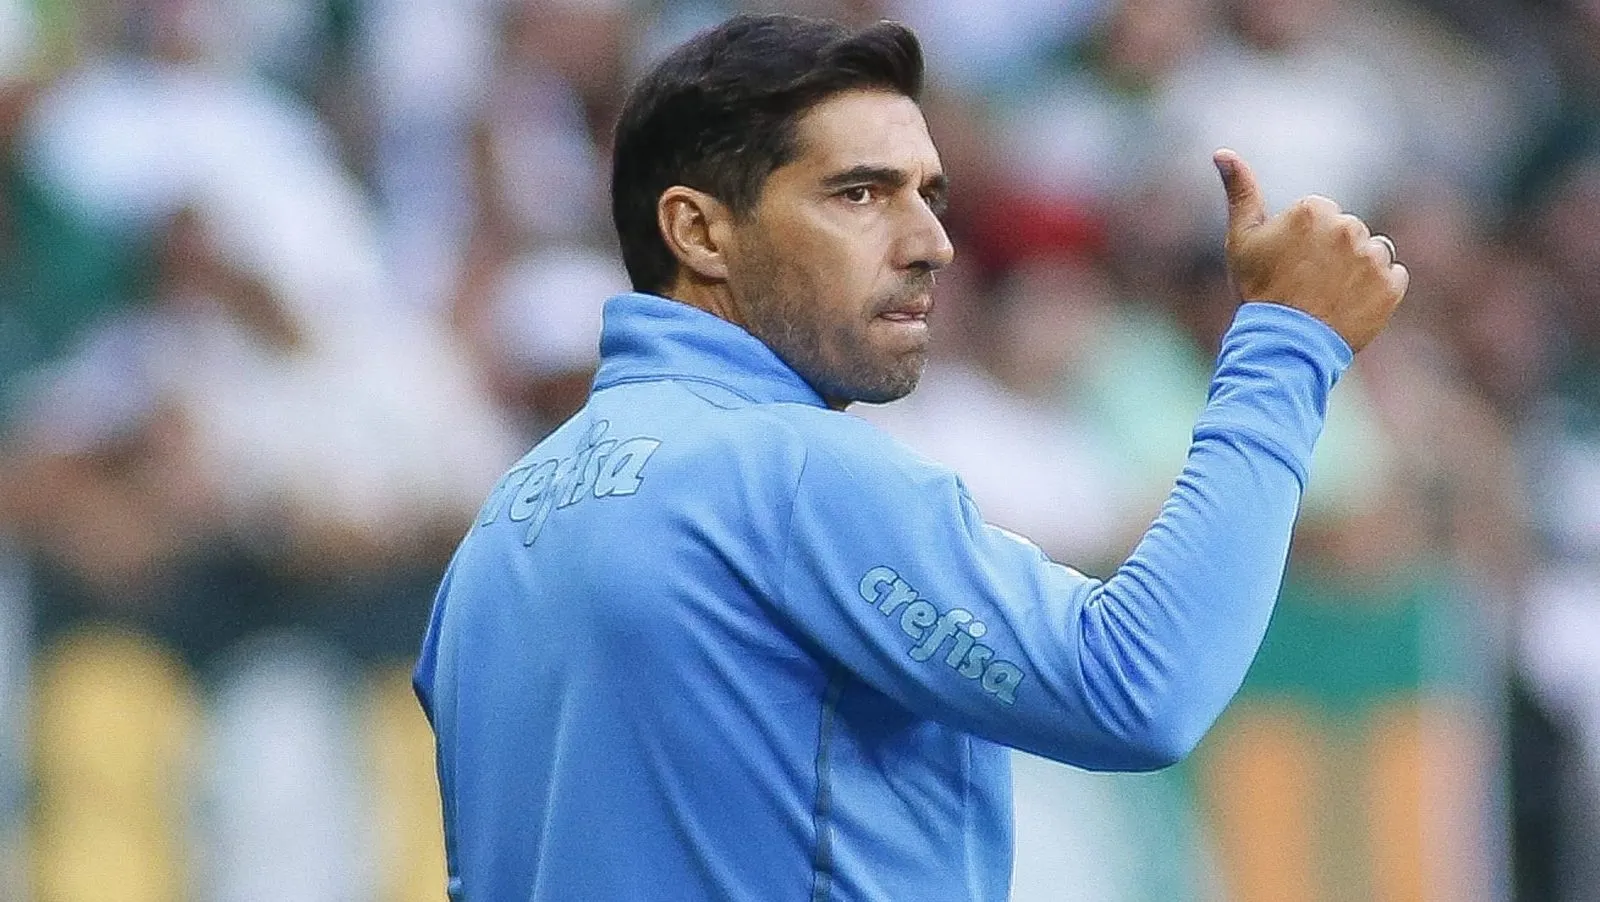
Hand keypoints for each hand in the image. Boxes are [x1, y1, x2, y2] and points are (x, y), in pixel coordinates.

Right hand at [1214, 148, 1406, 351]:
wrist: (1282, 345)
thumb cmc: (1258, 290)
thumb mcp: (1241, 239)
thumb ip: (1240, 192)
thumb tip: (1222, 151)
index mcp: (1314, 210)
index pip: (1320, 215)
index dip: (1302, 242)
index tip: (1289, 264)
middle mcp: (1348, 227)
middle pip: (1346, 233)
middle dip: (1330, 254)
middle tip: (1306, 284)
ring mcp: (1372, 257)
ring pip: (1371, 253)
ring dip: (1356, 270)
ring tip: (1329, 296)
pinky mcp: (1392, 285)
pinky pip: (1392, 277)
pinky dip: (1376, 290)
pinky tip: (1350, 304)